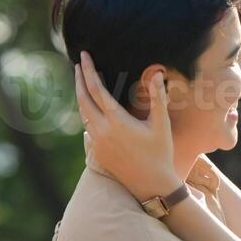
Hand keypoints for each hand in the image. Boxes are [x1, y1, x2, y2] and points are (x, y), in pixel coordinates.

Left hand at [75, 52, 178, 200]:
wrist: (152, 184)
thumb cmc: (160, 153)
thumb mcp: (161, 124)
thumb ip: (157, 97)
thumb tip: (157, 74)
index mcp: (117, 120)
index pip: (96, 89)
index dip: (88, 71)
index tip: (84, 56)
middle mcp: (103, 130)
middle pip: (83, 99)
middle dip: (79, 80)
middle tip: (78, 64)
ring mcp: (98, 142)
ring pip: (83, 113)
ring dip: (81, 96)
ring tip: (82, 83)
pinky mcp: (97, 152)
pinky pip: (87, 126)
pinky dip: (86, 112)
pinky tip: (90, 108)